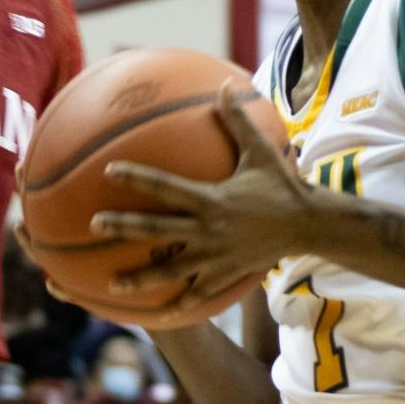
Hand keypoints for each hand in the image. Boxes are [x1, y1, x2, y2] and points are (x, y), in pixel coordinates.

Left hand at [87, 82, 308, 323]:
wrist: (310, 226)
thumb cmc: (283, 185)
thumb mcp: (261, 150)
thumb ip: (238, 120)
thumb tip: (224, 86)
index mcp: (211, 199)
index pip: (166, 186)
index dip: (138, 177)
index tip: (110, 171)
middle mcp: (208, 229)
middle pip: (157, 230)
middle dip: (124, 227)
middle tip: (95, 226)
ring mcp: (215, 256)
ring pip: (171, 270)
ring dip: (140, 278)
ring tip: (111, 285)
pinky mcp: (226, 275)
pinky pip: (198, 293)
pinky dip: (178, 307)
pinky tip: (157, 317)